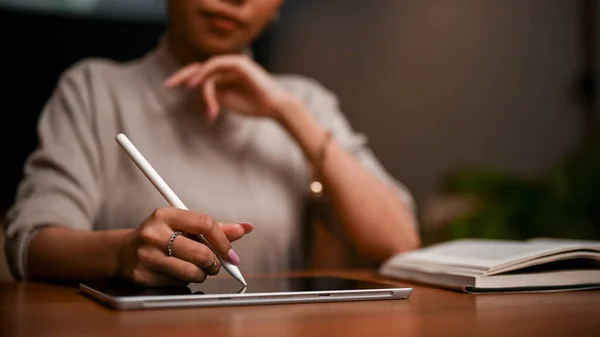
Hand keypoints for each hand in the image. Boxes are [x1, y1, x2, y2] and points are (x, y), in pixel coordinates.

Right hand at [117, 207, 252, 286]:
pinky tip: (176, 273)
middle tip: (213, 264)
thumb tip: (246, 228)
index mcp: (167, 215)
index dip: (223, 241)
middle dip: (213, 262)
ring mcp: (147, 255)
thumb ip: (216, 228)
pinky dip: (185, 282)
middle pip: (202, 252)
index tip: (231, 254)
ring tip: (197, 269)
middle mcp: (155, 233)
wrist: (123, 252)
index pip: (205, 223)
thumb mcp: (184, 226)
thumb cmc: (160, 236)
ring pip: (192, 272)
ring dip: (201, 274)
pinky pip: (178, 284)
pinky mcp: (143, 275)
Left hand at [164, 55, 295, 121]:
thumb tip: (196, 91)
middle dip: (182, 75)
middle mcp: (228, 67)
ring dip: (198, 82)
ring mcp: (234, 64)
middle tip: (168, 85)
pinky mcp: (240, 63)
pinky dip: (205, 73)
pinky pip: (216, 65)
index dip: (184, 79)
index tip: (169, 87)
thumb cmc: (254, 106)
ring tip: (189, 89)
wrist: (275, 107)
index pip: (201, 74)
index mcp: (226, 76)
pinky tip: (196, 84)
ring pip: (207, 70)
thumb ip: (211, 93)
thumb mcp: (226, 101)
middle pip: (199, 67)